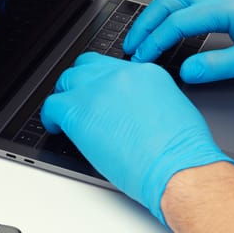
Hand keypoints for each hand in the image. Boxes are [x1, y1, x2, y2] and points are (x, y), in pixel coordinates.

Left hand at [40, 52, 233, 223]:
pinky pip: (52, 105)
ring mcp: (97, 89)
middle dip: (82, 83)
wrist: (177, 165)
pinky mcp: (78, 110)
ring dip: (66, 96)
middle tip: (82, 102)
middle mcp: (120, 74)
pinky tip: (57, 127)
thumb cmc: (183, 150)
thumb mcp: (175, 110)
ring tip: (66, 114)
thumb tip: (134, 111)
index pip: (114, 69)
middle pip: (88, 67)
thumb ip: (150, 102)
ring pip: (68, 81)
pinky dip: (51, 116)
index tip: (101, 96)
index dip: (104, 83)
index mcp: (146, 74)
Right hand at [123, 0, 233, 82]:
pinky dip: (168, 10)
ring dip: (154, 14)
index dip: (155, 42)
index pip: (177, 22)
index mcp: (225, 7)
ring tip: (141, 35)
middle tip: (131, 46)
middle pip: (168, 2)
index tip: (142, 58)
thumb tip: (186, 72)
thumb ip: (218, 66)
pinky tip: (165, 23)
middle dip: (145, 24)